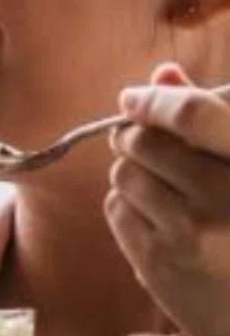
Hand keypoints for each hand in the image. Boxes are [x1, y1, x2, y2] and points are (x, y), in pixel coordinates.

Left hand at [109, 63, 229, 335]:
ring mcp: (191, 233)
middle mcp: (228, 197)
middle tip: (141, 142)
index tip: (134, 98)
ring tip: (158, 186)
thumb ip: (207, 117)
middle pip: (144, 141)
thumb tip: (162, 73)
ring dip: (130, 173)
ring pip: (124, 174)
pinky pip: (116, 208)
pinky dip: (126, 205)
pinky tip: (155, 217)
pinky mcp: (159, 262)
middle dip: (134, 137)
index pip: (193, 114)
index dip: (155, 100)